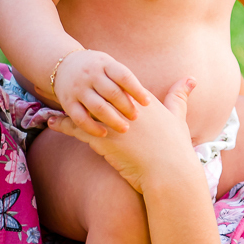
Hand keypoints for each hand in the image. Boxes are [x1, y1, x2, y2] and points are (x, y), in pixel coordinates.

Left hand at [48, 78, 199, 193]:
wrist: (170, 170)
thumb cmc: (175, 147)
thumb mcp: (178, 117)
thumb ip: (180, 96)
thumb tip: (192, 78)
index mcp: (141, 100)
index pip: (117, 84)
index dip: (103, 79)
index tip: (92, 73)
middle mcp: (124, 107)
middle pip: (97, 92)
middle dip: (81, 87)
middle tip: (64, 80)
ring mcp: (113, 122)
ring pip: (84, 108)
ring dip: (67, 104)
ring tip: (51, 101)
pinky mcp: (104, 139)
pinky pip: (77, 128)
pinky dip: (63, 124)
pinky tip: (50, 123)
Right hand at [52, 49, 149, 135]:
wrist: (64, 65)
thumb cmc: (98, 70)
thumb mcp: (110, 66)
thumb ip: (125, 80)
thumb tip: (148, 97)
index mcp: (105, 64)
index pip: (124, 76)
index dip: (137, 90)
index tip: (148, 103)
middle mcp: (91, 75)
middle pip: (112, 92)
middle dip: (126, 107)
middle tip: (137, 117)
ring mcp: (78, 88)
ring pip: (97, 107)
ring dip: (112, 119)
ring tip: (125, 128)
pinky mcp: (67, 102)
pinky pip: (80, 118)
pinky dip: (92, 127)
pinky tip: (104, 134)